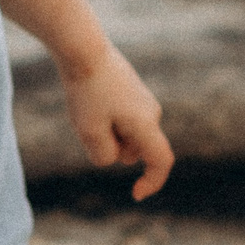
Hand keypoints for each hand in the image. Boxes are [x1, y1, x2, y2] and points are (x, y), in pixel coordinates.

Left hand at [59, 43, 172, 200]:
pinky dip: (103, 119)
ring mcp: (143, 101)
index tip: (135, 195)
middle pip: (134, 149)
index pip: (161, 161)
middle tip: (87, 125)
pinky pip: (118, 119)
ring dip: (106, 133)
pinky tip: (88, 99)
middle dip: (113, 149)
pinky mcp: (132, 92)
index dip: (153, 182)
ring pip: (124, 134)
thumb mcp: (89, 131)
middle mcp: (151, 112)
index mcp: (146, 124)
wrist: (83, 49)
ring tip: (87, 108)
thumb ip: (104, 155)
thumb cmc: (86, 90)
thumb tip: (115, 157)